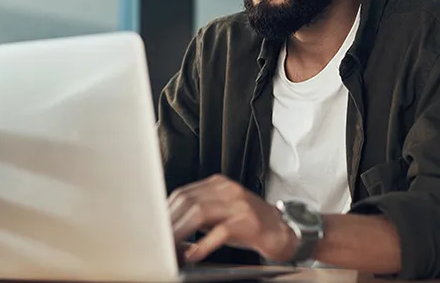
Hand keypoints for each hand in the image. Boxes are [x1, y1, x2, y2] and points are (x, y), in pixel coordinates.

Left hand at [168, 174, 297, 263]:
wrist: (284, 232)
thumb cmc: (251, 226)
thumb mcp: (222, 214)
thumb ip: (198, 216)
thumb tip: (170, 228)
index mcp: (218, 184)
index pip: (183, 194)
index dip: (166, 212)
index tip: (154, 229)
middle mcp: (227, 189)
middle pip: (188, 201)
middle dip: (169, 223)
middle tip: (158, 242)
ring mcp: (238, 204)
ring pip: (199, 212)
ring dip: (180, 233)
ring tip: (170, 249)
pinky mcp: (248, 221)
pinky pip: (219, 232)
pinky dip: (202, 245)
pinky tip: (193, 255)